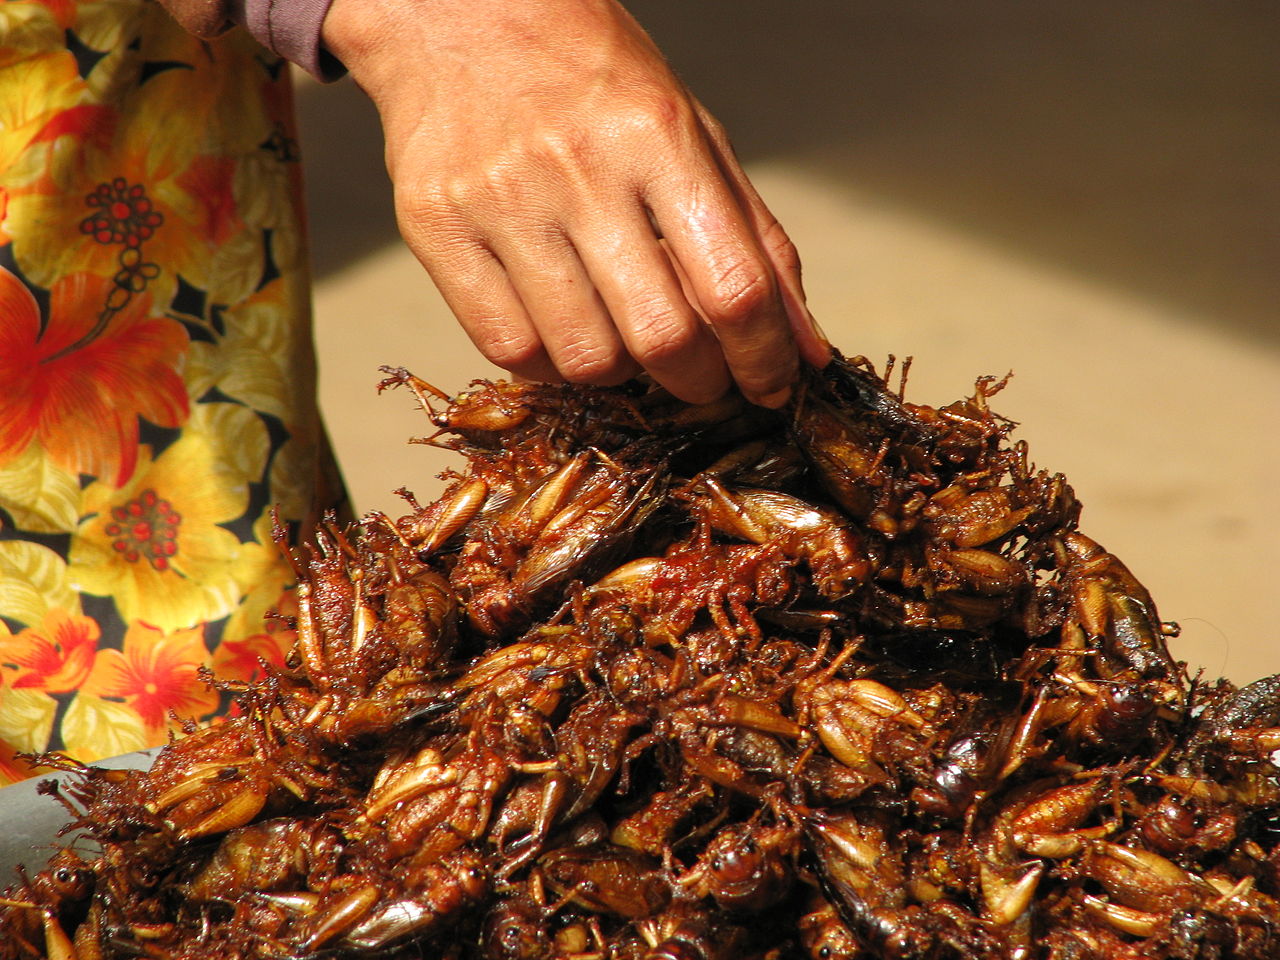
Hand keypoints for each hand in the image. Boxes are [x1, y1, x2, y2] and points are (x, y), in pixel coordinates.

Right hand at [321, 0, 828, 406]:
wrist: (459, 13)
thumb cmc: (592, 78)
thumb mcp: (693, 132)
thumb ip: (756, 239)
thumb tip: (806, 348)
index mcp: (658, 134)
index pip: (733, 286)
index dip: (764, 359)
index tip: (770, 385)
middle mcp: (579, 169)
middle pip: (662, 337)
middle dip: (699, 383)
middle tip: (701, 379)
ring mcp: (501, 202)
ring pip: (584, 357)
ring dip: (623, 377)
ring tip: (626, 345)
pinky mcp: (436, 228)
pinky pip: (508, 350)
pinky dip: (550, 367)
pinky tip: (564, 333)